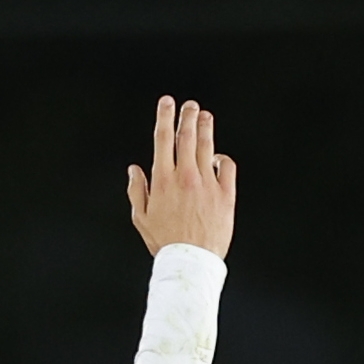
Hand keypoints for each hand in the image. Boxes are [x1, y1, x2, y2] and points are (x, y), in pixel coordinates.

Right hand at [128, 97, 238, 258]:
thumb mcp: (141, 217)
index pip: (163, 138)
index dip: (165, 116)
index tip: (167, 102)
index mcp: (162, 179)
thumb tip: (134, 169)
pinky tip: (218, 157)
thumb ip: (136, 190)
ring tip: (205, 117)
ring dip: (206, 128)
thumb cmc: (165, 241)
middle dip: (188, 116)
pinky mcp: (226, 195)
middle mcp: (185, 176)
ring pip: (208, 146)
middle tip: (190, 105)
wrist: (192, 261)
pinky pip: (228, 167)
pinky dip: (223, 159)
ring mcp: (208, 184)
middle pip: (187, 136)